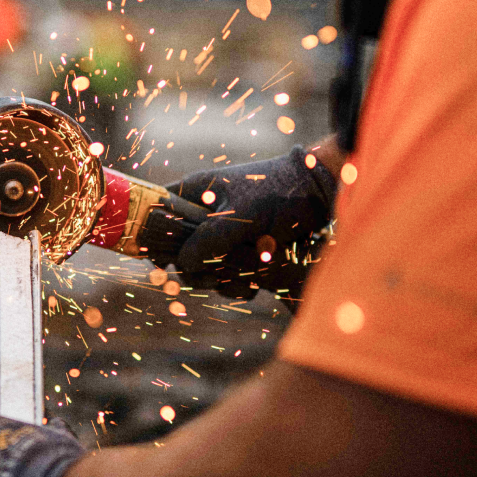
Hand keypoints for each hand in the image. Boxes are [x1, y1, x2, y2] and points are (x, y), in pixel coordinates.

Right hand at [165, 145, 336, 300]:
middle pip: (179, 252)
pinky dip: (238, 284)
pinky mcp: (241, 251)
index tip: (164, 262)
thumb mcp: (240, 216)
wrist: (321, 195)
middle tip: (215, 273)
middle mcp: (204, 214)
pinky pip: (227, 276)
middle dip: (196, 270)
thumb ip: (206, 240)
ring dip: (221, 280)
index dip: (156, 240)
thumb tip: (180, 265)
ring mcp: (223, 235)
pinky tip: (254, 284)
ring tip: (245, 277)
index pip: (157, 215)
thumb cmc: (278, 194)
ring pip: (204, 269)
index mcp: (195, 192)